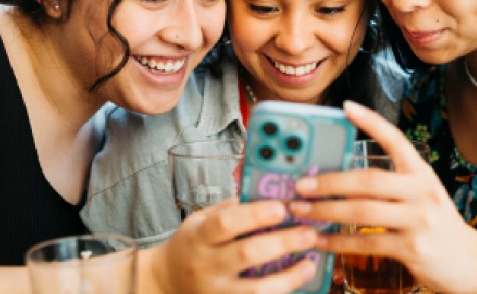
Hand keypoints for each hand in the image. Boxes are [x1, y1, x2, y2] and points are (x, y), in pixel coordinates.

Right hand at [147, 198, 317, 293]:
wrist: (166, 279)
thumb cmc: (190, 244)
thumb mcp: (200, 220)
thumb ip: (229, 208)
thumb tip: (267, 193)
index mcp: (199, 236)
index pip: (226, 223)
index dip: (255, 215)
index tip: (282, 207)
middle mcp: (206, 264)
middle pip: (246, 254)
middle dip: (281, 243)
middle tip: (308, 233)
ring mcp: (216, 290)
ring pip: (256, 290)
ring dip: (288, 277)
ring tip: (309, 264)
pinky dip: (281, 292)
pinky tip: (297, 280)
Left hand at [290, 101, 476, 292]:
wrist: (472, 263)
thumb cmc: (436, 226)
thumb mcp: (421, 196)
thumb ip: (391, 185)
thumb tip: (340, 178)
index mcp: (421, 173)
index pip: (395, 139)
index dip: (371, 121)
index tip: (346, 107)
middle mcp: (422, 192)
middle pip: (368, 180)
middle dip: (328, 182)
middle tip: (300, 184)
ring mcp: (419, 220)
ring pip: (362, 211)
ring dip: (324, 211)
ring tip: (300, 211)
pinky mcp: (412, 249)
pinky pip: (365, 243)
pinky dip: (336, 241)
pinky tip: (318, 241)